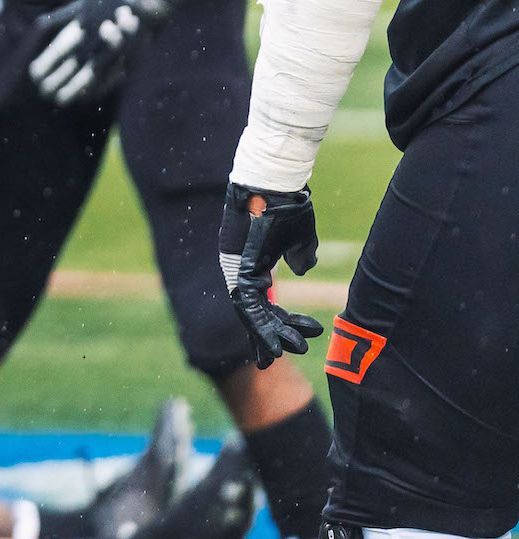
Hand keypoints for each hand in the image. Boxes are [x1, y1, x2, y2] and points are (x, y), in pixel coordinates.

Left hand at [26, 0, 169, 106]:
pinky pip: (109, 81)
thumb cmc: (108, 3)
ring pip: (90, 76)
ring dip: (73, 90)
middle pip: (73, 66)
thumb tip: (39, 24)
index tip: (34, 75)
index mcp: (83, 26)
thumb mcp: (83, 4)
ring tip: (59, 100)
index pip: (60, 50)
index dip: (46, 64)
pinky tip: (83, 98)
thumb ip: (61, 16)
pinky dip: (95, 91)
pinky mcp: (128, 62)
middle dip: (56, 81)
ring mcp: (113, 52)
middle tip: (43, 91)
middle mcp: (97, 40)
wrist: (147, 2)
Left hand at [219, 181, 324, 367]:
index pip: (260, 301)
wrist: (276, 181)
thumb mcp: (299, 237)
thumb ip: (301, 255)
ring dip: (267, 335)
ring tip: (283, 354)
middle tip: (279, 357)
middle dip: (267, 336)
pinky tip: (274, 343)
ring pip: (248, 312)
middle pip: (251, 311)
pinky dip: (260, 324)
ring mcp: (235, 267)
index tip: (289, 340)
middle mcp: (240, 268)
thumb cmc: (287, 204)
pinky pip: (245, 302)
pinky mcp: (236, 265)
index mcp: (254, 263)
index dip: (273, 322)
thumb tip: (302, 270)